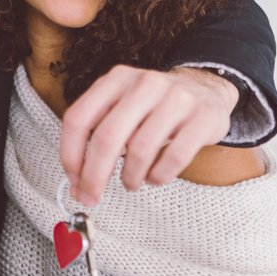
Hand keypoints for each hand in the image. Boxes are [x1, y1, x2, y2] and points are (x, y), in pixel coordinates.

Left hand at [59, 65, 237, 205]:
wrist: (206, 89)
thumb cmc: (157, 105)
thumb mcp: (123, 105)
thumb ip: (98, 136)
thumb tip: (78, 182)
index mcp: (117, 79)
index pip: (79, 118)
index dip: (70, 155)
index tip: (74, 180)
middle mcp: (145, 84)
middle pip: (107, 137)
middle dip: (94, 176)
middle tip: (92, 196)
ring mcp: (177, 99)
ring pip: (140, 150)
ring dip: (130, 178)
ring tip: (131, 182)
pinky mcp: (202, 118)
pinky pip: (173, 158)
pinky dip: (159, 177)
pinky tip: (155, 177)